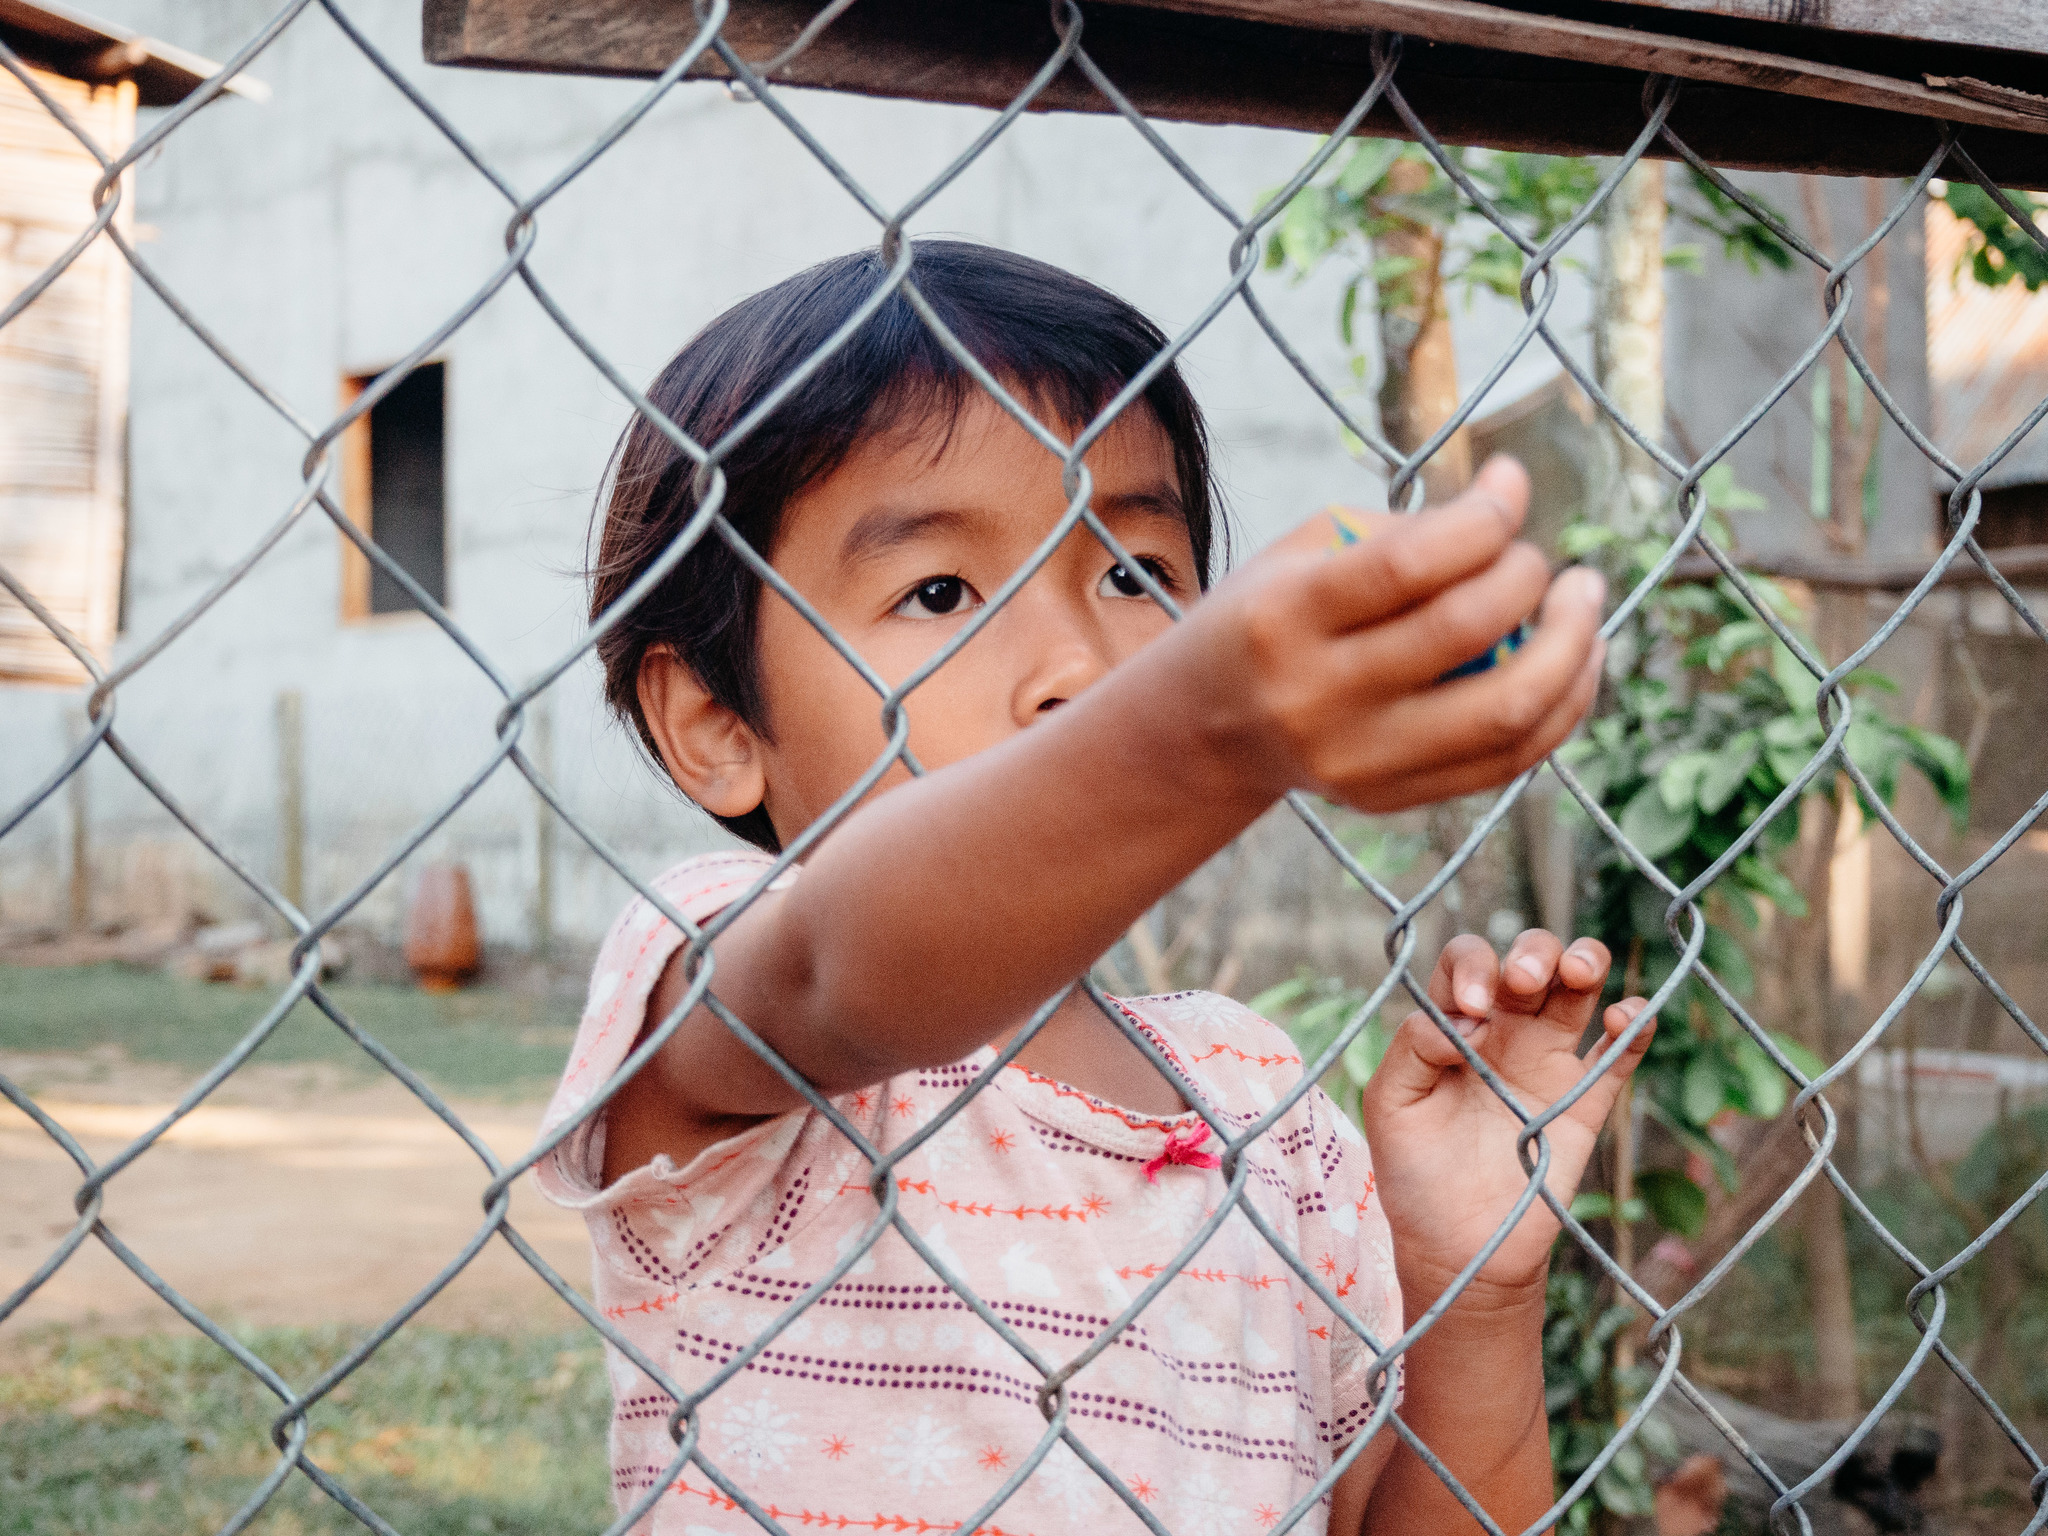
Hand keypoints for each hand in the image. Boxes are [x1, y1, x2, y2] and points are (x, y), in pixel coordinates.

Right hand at [1173, 456, 1605, 813]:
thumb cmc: (1268, 617)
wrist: (1205, 728)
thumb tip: (1506, 501)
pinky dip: (1560, 707)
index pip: (1409, 563)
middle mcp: (1317, 695)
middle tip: (1541, 558)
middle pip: (1464, 632)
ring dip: (1571, 649)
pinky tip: (1576, 660)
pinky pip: (1506, 760)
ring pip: (1504, 713)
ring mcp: (1356, 760)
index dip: (1483, 518)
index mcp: (1285, 617)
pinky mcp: (1388, 798)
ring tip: (1584, 604)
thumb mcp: (1301, 554)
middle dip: (1529, 577)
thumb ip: (1399, 529)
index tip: (1511, 486)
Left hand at [1359, 931, 1655, 1308]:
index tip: (1471, 1009)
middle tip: (1520, 983)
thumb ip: (1414, 1048)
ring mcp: (1548, 1062)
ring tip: (1579, 972)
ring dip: (1586, 961)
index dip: (1473, 966)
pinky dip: (1635, 1024)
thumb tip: (1465, 1016)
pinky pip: (1620, 1053)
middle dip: (1534, 953)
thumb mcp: (1390, 1104)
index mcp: (1454, 1022)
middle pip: (1531, 959)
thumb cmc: (1414, 1172)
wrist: (1459, 1249)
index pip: (1468, 961)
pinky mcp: (1586, 1103)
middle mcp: (1503, 1030)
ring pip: (1579, 989)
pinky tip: (1628, 1016)